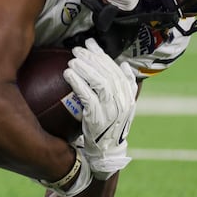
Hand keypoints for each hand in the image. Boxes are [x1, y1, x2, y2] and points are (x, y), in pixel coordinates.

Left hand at [63, 39, 137, 178]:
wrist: (104, 153)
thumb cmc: (107, 125)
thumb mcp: (119, 106)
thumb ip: (123, 87)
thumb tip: (124, 65)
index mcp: (129, 96)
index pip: (117, 69)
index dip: (103, 54)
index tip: (90, 43)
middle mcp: (124, 102)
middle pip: (109, 73)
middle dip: (92, 58)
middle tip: (77, 49)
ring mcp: (112, 111)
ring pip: (101, 83)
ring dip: (85, 68)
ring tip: (72, 60)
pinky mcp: (98, 119)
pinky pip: (88, 97)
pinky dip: (78, 83)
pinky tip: (67, 74)